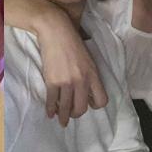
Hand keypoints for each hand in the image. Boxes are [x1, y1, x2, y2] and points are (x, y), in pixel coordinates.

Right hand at [3, 0, 107, 125]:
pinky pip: (52, 101)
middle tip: (71, 115)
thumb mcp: (88, 58)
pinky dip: (51, 109)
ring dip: (63, 116)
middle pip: (82, 108)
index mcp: (94, 74)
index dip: (94, 106)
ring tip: (61, 121)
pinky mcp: (53, 81)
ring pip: (66, 108)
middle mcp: (82, 81)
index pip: (101, 100)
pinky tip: (50, 113)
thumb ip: (89, 74)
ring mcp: (67, 82)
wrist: (56, 31)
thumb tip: (85, 89)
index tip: (88, 105)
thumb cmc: (72, 41)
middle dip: (76, 114)